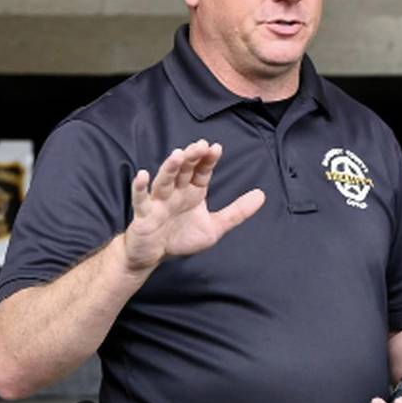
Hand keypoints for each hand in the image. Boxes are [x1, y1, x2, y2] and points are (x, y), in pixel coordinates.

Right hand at [123, 140, 264, 271]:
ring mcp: (158, 202)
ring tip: (177, 155)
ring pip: (163, 181)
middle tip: (200, 146)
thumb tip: (262, 194)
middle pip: (183, 171)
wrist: (153, 257)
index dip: (208, 160)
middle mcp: (175, 193)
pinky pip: (140, 200)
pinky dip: (139, 187)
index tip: (216, 148)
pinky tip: (142, 175)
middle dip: (191, 158)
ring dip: (169, 168)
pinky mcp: (143, 215)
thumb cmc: (181, 238)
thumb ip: (237, 212)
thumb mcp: (215, 227)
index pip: (201, 172)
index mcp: (192, 192)